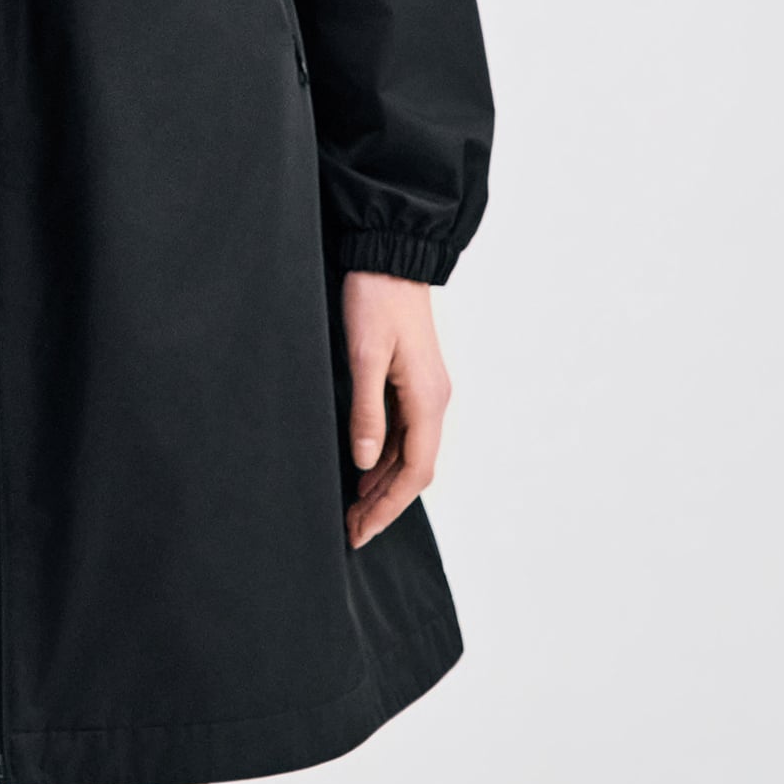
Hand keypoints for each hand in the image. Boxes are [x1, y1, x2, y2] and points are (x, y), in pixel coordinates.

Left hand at [340, 270, 450, 549]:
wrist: (390, 253)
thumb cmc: (376, 298)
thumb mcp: (364, 355)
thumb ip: (366, 411)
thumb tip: (363, 463)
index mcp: (427, 400)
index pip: (414, 472)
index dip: (387, 506)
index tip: (360, 530)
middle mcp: (434, 400)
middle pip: (414, 469)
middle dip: (383, 503)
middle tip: (350, 529)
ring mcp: (425, 390)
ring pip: (408, 453)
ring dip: (382, 482)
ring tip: (351, 507)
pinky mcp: (412, 380)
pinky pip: (402, 432)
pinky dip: (382, 457)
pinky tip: (361, 468)